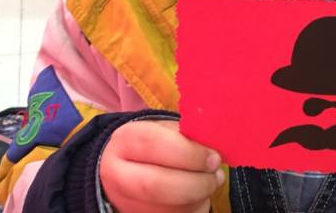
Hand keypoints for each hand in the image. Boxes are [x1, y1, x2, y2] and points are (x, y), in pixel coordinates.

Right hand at [100, 120, 224, 212]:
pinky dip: (194, 208)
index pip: (154, 145)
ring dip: (199, 197)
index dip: (189, 153)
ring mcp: (127, 203)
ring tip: (211, 182)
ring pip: (168, 208)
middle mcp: (119, 174)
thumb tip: (214, 148)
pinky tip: (199, 196)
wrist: (127, 174)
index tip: (213, 157)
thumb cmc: (155, 147)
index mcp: (125, 141)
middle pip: (156, 185)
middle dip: (196, 182)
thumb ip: (187, 136)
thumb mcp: (166, 131)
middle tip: (216, 175)